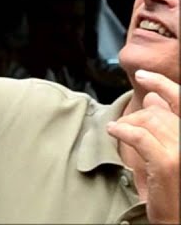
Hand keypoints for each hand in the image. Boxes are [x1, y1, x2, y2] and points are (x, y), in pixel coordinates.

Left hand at [109, 70, 179, 223]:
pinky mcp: (167, 163)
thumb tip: (154, 97)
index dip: (163, 84)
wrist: (180, 217)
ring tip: (118, 132)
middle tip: (125, 126)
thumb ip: (165, 124)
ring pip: (148, 122)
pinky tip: (113, 132)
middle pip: (159, 112)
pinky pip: (139, 136)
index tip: (143, 76)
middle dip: (137, 115)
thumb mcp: (172, 151)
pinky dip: (122, 131)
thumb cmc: (176, 187)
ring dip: (127, 124)